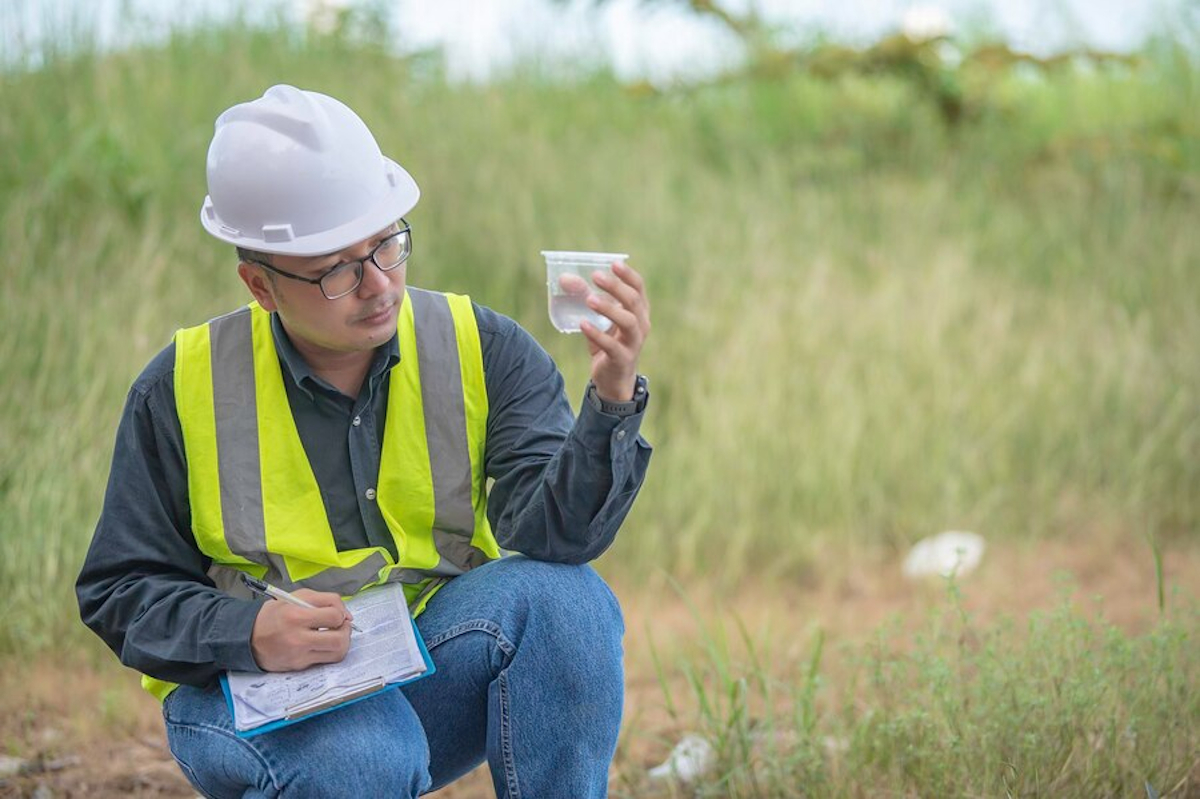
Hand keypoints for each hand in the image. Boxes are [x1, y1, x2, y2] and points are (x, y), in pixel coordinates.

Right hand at [250, 589, 353, 671]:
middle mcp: (298, 638)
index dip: (341, 613)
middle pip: (339, 639)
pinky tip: (323, 643)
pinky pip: (325, 660)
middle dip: (346, 631)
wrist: (249, 637)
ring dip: (342, 643)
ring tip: (335, 635)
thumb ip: (325, 600)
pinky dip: (329, 651)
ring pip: (337, 653)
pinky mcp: (299, 666)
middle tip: (341, 626)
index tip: (338, 614)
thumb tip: (347, 615)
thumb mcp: (296, 597)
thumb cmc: (275, 615)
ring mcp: (299, 655)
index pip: (334, 616)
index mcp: (296, 616)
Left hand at [576, 261, 650, 401]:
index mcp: (638, 311)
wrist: (613, 379)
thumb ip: (585, 299)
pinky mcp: (623, 359)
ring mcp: (634, 343)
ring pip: (628, 321)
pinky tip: (583, 324)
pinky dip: (597, 334)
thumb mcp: (598, 319)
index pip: (639, 288)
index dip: (628, 275)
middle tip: (595, 276)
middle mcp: (641, 325)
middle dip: (615, 287)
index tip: (613, 263)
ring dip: (609, 308)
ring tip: (589, 300)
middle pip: (634, 301)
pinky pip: (612, 345)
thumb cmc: (608, 343)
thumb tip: (564, 278)